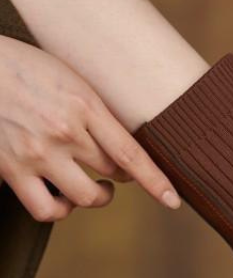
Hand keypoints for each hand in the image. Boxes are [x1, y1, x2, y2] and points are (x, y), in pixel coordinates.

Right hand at [0, 35, 180, 220]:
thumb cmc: (21, 67)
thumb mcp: (68, 77)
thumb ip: (93, 109)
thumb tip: (123, 139)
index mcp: (83, 104)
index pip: (130, 152)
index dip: (155, 181)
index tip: (173, 200)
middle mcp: (63, 132)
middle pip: (111, 172)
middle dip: (121, 176)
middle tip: (115, 171)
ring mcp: (37, 153)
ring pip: (85, 196)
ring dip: (96, 197)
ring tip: (95, 188)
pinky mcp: (11, 169)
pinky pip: (46, 209)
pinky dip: (60, 210)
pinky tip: (62, 199)